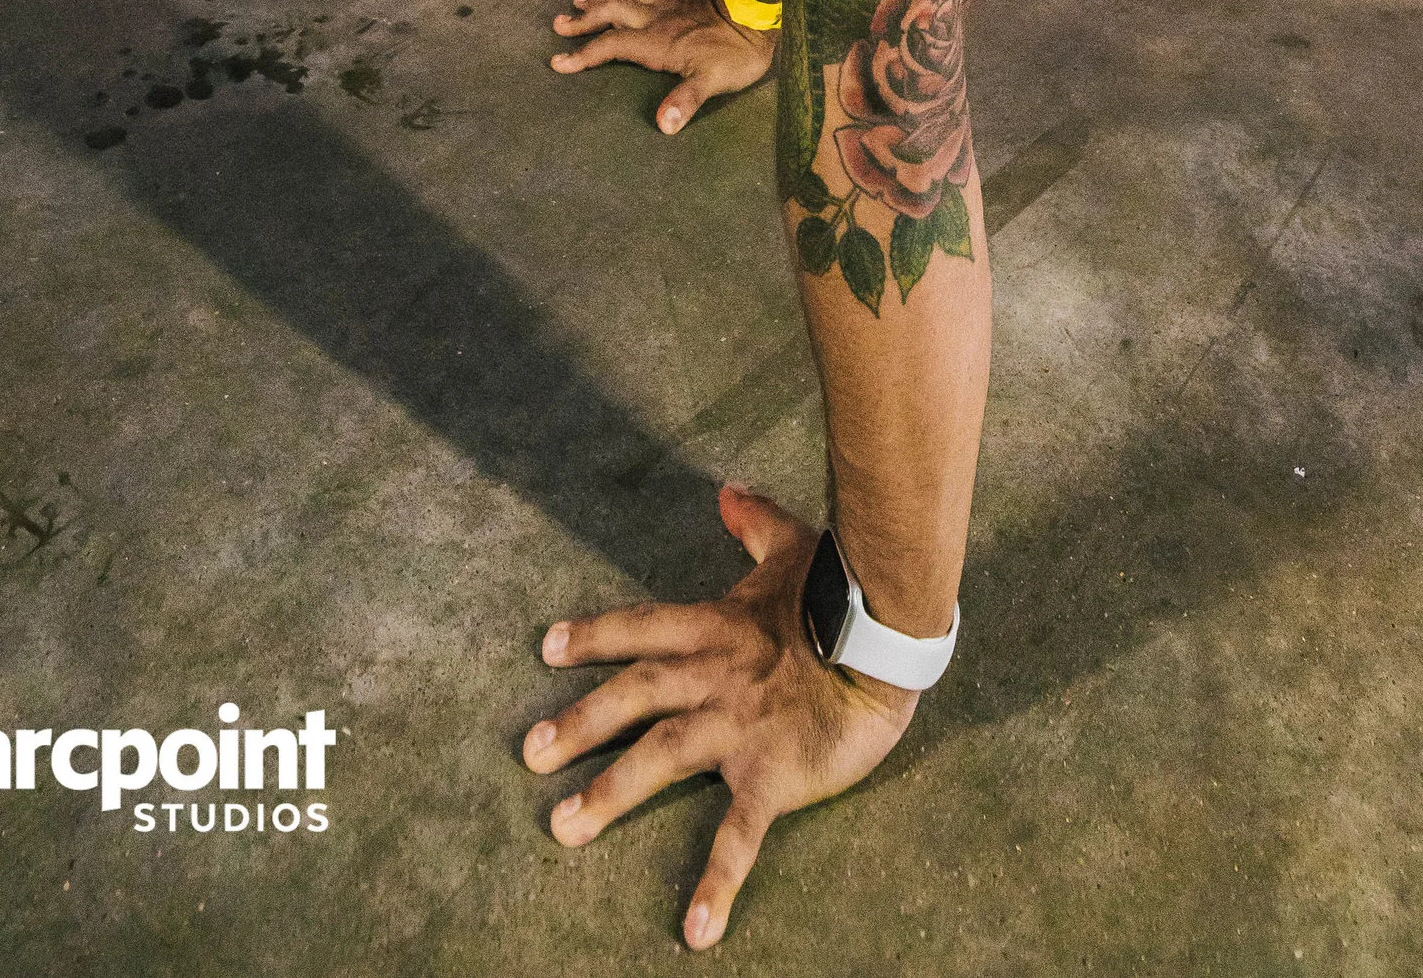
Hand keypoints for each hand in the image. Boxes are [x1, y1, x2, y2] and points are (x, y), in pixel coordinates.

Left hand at [525, 485, 913, 944]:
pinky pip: (740, 833)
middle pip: (633, 696)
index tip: (548, 647)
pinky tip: (696, 930)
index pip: (642, 629)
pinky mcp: (773, 774)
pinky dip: (716, 882)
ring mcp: (739, 727)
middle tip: (530, 753)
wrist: (892, 638)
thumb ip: (754, 523)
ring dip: (610, 794)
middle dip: (579, 723)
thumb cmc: (844, 593)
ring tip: (564, 829)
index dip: (594, 637)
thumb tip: (726, 492)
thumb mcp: (794, 546)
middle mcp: (715, 676)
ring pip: (661, 757)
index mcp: (717, 627)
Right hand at [550, 0, 775, 134]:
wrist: (760, 12)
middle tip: (559, 23)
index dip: (583, 55)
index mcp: (655, 42)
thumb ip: (684, 102)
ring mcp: (672, 2)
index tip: (558, 62)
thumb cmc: (737, 52)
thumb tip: (662, 127)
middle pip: (610, 13)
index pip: (609, 47)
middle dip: (583, 19)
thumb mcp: (711, 83)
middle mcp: (656, 19)